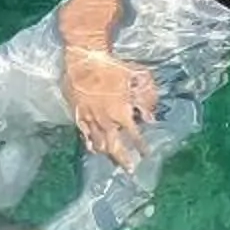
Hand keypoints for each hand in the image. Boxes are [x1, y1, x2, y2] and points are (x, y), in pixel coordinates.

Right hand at [64, 46, 158, 167]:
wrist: (84, 59)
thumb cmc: (113, 66)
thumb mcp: (137, 78)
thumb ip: (147, 98)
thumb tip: (151, 118)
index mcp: (121, 113)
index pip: (135, 136)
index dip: (141, 147)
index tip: (146, 155)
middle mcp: (106, 120)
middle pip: (115, 147)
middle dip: (124, 160)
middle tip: (130, 170)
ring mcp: (90, 119)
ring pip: (99, 144)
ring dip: (108, 155)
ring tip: (114, 163)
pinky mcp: (78, 115)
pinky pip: (85, 135)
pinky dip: (91, 144)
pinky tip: (94, 149)